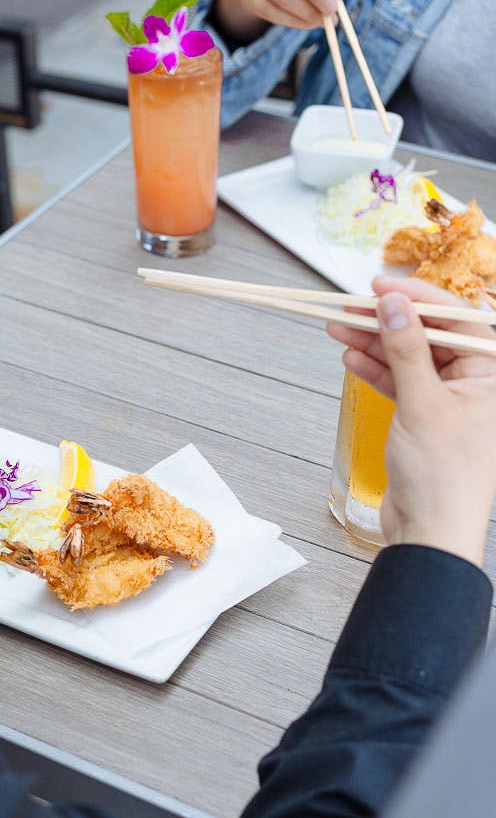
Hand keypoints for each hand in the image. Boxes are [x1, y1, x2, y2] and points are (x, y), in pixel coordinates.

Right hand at [327, 276, 495, 567]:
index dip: (417, 299)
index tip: (381, 287)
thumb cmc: (443, 476)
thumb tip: (394, 306)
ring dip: (373, 344)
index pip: (457, 321)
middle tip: (352, 307)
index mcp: (491, 375)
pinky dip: (375, 371)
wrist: (431, 530)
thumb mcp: (423, 403)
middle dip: (388, 322)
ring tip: (338, 329)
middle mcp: (475, 384)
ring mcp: (449, 401)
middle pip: (428, 337)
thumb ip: (407, 350)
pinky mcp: (425, 419)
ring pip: (408, 359)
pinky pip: (399, 384)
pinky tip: (350, 359)